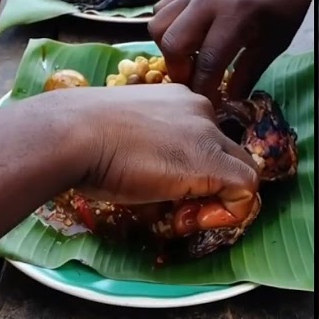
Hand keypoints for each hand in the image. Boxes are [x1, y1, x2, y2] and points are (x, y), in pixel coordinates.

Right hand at [61, 84, 259, 217]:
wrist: (72, 134)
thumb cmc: (81, 137)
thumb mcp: (123, 137)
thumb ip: (147, 148)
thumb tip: (151, 179)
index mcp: (176, 100)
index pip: (205, 138)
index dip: (192, 171)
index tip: (162, 189)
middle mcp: (199, 109)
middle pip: (226, 154)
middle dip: (209, 187)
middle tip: (175, 209)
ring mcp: (208, 133)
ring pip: (241, 171)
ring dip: (215, 200)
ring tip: (177, 215)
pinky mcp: (212, 161)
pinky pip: (245, 188)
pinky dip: (228, 211)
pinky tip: (188, 218)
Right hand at [150, 0, 309, 101]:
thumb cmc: (282, 10)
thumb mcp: (272, 46)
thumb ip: (247, 75)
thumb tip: (228, 101)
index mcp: (235, 14)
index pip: (207, 61)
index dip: (204, 88)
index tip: (209, 104)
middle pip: (172, 43)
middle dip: (179, 71)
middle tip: (195, 81)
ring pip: (158, 25)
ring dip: (169, 49)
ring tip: (189, 59)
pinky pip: (161, 10)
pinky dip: (167, 29)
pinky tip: (187, 38)